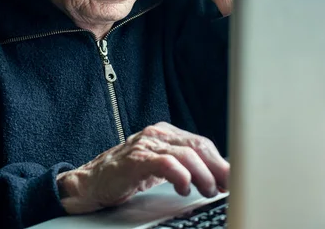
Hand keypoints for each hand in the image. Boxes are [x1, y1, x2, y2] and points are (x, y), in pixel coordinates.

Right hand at [56, 122, 229, 214]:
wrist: (89, 182)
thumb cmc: (125, 176)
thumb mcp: (158, 167)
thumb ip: (183, 167)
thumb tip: (217, 179)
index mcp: (166, 133)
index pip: (202, 143)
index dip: (221, 161)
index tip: (235, 178)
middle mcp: (158, 134)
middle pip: (199, 145)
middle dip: (218, 167)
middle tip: (227, 186)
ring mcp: (146, 144)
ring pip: (186, 153)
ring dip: (203, 174)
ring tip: (208, 190)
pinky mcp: (136, 159)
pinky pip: (166, 162)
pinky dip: (180, 175)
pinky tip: (184, 187)